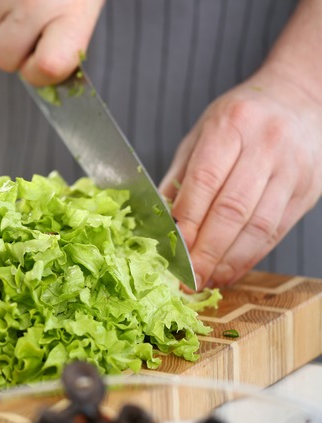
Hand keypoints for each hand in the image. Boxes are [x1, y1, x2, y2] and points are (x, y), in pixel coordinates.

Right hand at [0, 0, 103, 85]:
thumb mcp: (81, 1)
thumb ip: (65, 39)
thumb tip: (37, 72)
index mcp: (74, 12)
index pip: (46, 68)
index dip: (37, 72)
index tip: (42, 60)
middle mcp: (38, 1)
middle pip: (2, 57)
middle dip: (9, 44)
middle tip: (26, 19)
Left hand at [159, 64, 321, 288]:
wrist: (299, 98)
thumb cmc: (240, 118)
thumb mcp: (201, 134)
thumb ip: (180, 177)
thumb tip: (159, 223)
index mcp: (231, 125)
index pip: (205, 182)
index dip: (188, 222)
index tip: (171, 252)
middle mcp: (266, 145)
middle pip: (232, 209)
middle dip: (206, 251)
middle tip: (186, 279)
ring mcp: (292, 169)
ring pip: (258, 226)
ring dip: (229, 261)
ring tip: (206, 281)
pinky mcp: (308, 190)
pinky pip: (276, 231)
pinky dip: (251, 256)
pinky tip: (230, 270)